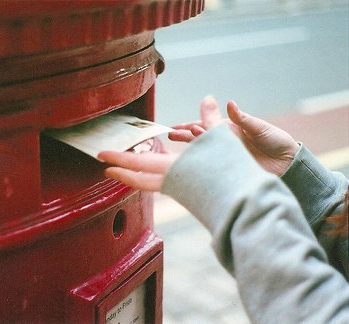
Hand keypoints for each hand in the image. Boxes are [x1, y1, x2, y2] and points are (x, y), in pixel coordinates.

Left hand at [97, 98, 224, 191]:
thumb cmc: (233, 169)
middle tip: (105, 167)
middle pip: (139, 180)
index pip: (138, 162)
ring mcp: (179, 193)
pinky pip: (161, 186)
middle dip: (121, 172)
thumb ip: (210, 120)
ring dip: (134, 178)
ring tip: (124, 170)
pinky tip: (152, 173)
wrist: (246, 201)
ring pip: (149, 186)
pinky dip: (150, 179)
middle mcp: (173, 183)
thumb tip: (208, 97)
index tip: (102, 156)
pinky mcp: (186, 196)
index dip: (118, 158)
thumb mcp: (221, 140)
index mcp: (175, 169)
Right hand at [171, 96, 299, 175]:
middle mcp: (224, 143)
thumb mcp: (260, 128)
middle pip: (199, 139)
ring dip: (192, 148)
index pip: (205, 126)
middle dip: (184, 136)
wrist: (289, 163)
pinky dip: (202, 165)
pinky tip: (192, 164)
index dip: (189, 126)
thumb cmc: (276, 142)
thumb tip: (229, 104)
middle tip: (171, 134)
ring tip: (179, 146)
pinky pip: (212, 167)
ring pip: (204, 152)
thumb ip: (242, 119)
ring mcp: (226, 156)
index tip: (176, 126)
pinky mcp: (230, 169)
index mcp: (229, 129)